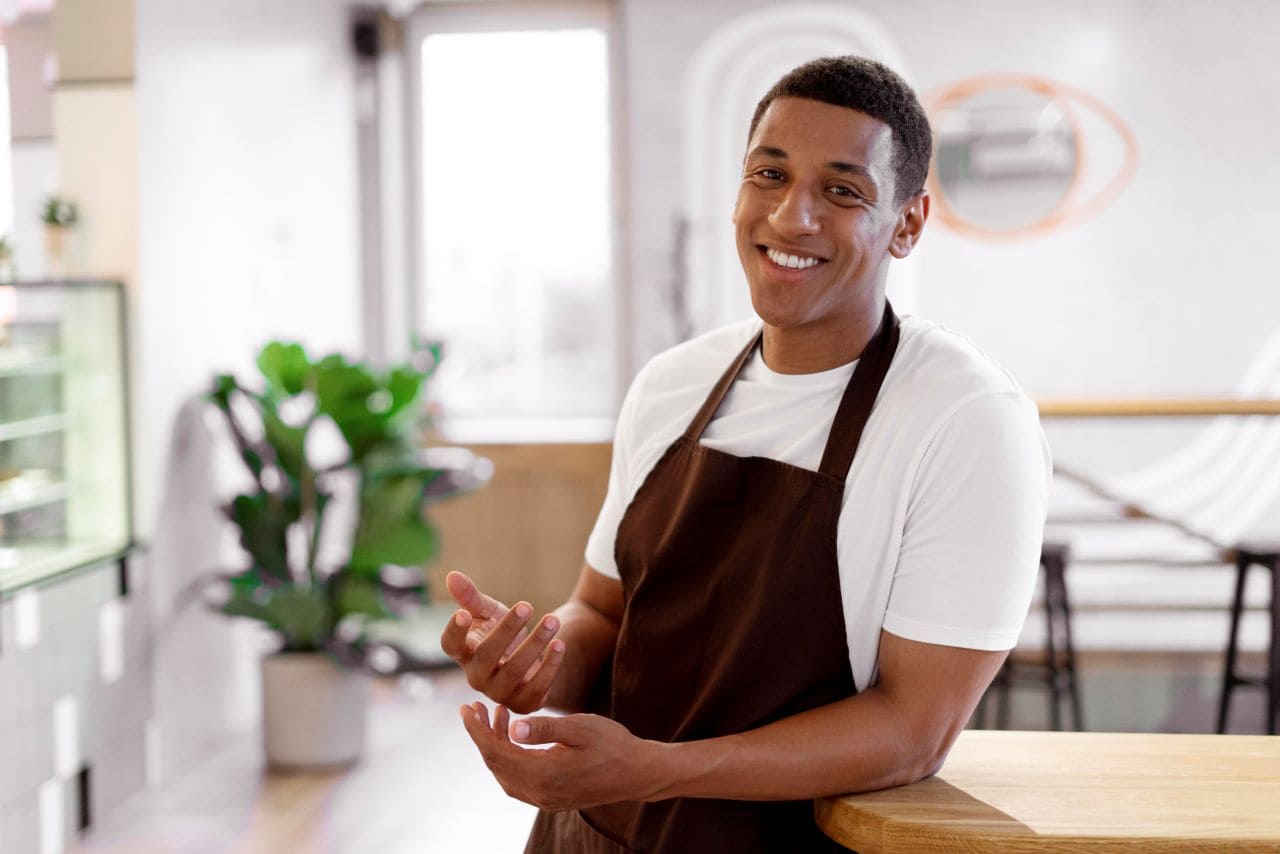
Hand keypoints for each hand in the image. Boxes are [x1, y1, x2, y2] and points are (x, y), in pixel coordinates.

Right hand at [439, 571, 565, 712]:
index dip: (454, 632)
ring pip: (514, 671)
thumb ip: (471, 597)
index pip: (450, 645)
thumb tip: (451, 575)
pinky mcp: (523, 703)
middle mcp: (477, 676)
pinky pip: (536, 687)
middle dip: (507, 630)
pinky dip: (549, 666)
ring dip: (535, 644)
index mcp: (464, 653)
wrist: (531, 662)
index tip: (462, 613)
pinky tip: (560, 644)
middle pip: (487, 656)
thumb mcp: (489, 613)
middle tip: (527, 605)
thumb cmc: (502, 634)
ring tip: (553, 620)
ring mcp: (499, 693)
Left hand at [459, 702, 669, 810]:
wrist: (638, 773)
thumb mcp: (580, 727)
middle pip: (497, 765)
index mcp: (545, 775)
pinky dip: (511, 757)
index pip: (497, 753)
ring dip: (496, 745)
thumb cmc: (613, 744)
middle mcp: (541, 794)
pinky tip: (516, 736)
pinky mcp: (552, 799)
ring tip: (498, 715)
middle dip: (482, 736)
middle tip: (475, 707)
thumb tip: (512, 726)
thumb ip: (545, 728)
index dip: (477, 731)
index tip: (466, 708)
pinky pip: (520, 780)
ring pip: (506, 774)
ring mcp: (546, 800)